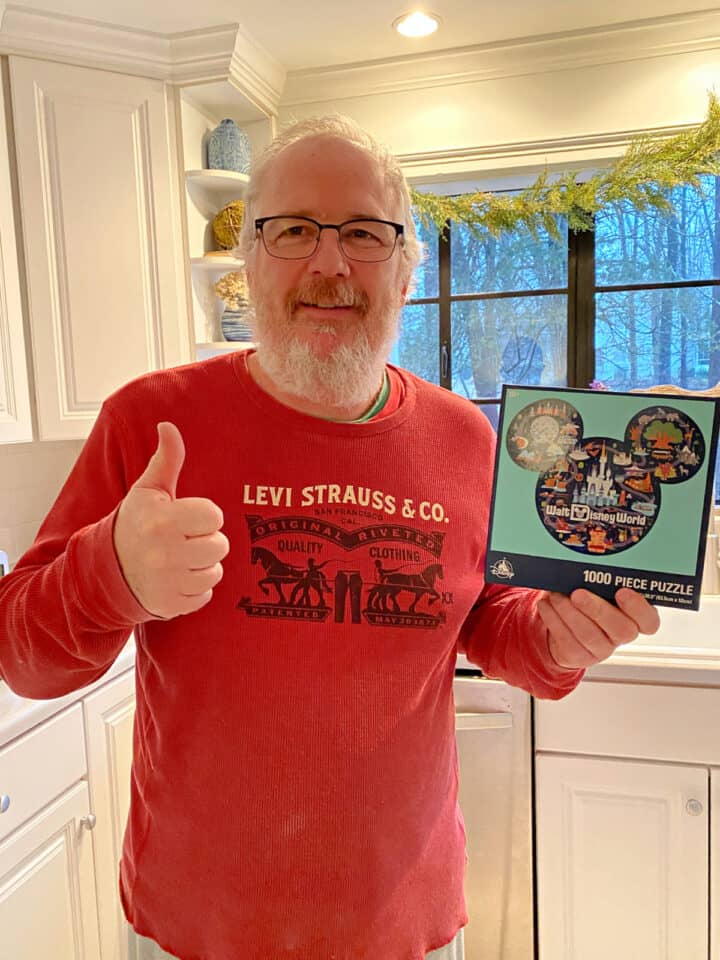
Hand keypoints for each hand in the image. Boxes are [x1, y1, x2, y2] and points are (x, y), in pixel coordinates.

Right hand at [113, 422, 228, 618]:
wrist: (105, 569)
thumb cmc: (134, 523)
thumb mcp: (147, 490)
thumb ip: (165, 460)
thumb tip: (168, 426)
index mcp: (162, 521)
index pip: (214, 516)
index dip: (206, 515)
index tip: (189, 517)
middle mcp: (165, 554)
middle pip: (220, 545)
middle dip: (207, 541)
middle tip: (186, 539)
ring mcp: (168, 582)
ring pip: (215, 571)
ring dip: (203, 565)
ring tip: (181, 558)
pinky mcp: (171, 605)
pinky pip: (206, 594)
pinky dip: (196, 588)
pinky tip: (177, 578)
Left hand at [537, 587, 660, 669]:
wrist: (568, 622)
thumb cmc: (591, 596)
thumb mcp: (600, 586)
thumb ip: (602, 579)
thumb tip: (588, 564)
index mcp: (636, 616)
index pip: (650, 620)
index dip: (638, 608)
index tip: (622, 592)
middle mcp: (623, 634)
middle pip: (621, 630)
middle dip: (597, 609)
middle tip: (578, 594)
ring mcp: (603, 648)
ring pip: (590, 636)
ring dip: (570, 613)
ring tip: (556, 596)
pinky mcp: (581, 656)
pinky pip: (568, 641)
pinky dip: (554, 620)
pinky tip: (547, 605)